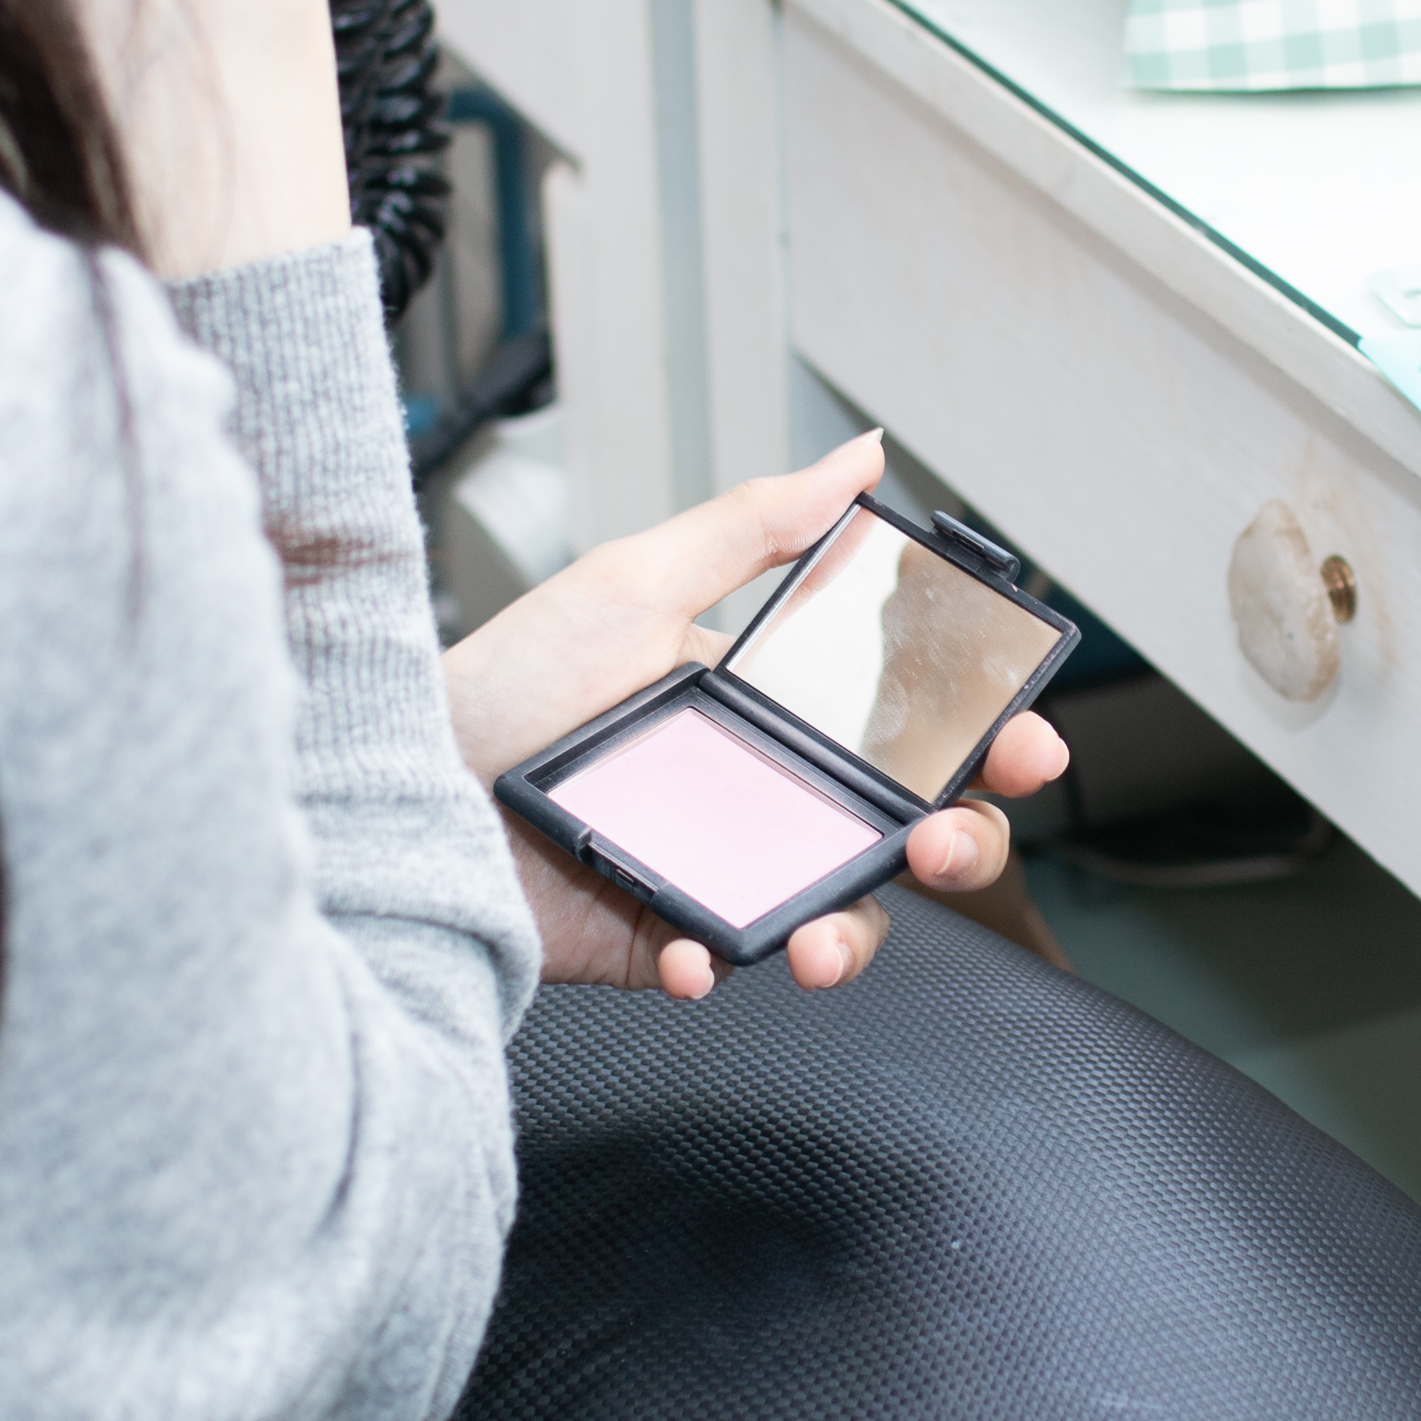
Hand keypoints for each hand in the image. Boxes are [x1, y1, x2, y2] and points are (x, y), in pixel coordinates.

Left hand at [445, 436, 1072, 999]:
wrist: (397, 782)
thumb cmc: (506, 682)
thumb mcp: (635, 581)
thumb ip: (756, 525)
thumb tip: (856, 456)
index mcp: (775, 708)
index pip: (911, 726)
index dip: (986, 737)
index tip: (1023, 737)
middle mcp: (765, 793)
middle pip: (907, 831)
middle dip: (962, 843)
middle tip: (947, 835)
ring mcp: (724, 872)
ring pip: (840, 917)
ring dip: (855, 934)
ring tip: (822, 937)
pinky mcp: (666, 939)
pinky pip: (723, 964)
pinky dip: (713, 964)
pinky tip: (684, 948)